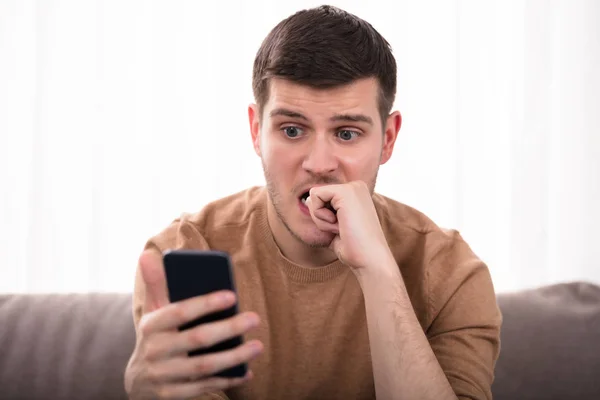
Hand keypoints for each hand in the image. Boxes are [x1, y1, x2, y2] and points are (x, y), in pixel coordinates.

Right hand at [124, 250, 263, 399]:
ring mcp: (162, 376)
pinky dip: (227, 380)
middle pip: (197, 339)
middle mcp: (154, 351)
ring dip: (234, 357)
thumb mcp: (153, 310)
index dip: (205, 304)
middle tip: (255, 318)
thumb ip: (156, 283)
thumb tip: (147, 253)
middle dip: (229, 328)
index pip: (179, 312)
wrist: (139, 379)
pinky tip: (246, 372)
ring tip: (258, 346)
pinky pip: (203, 387)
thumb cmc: (157, 334)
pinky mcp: (171, 395)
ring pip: (203, 367)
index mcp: (150, 325)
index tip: (232, 295)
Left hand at [305, 180, 392, 271]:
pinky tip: (338, 225)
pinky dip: (320, 216)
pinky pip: (315, 196)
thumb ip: (322, 212)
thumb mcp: (334, 227)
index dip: (323, 218)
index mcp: (355, 193)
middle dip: (321, 217)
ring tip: (342, 228)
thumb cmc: (353, 248)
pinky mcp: (345, 191)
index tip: (342, 229)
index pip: (321, 198)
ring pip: (314, 196)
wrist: (370, 259)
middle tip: (341, 230)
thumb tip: (307, 199)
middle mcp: (355, 186)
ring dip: (321, 219)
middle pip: (316, 196)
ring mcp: (352, 187)